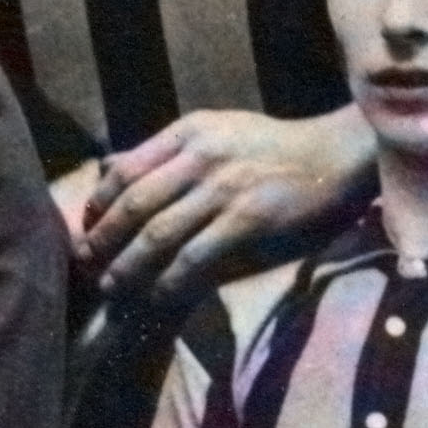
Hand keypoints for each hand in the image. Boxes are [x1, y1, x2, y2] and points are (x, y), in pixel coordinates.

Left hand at [63, 107, 370, 295]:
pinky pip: (195, 258)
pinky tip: (159, 296)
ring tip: (113, 288)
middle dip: (103, 240)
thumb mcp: (217, 131)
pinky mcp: (249, 220)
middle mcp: (202, 155)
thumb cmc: (275, 148)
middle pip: (134, 204)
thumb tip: (109, 169)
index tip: (87, 229)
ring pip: (158, 235)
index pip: (124, 170)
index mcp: (189, 132)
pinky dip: (170, 282)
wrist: (340, 155)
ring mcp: (226, 188)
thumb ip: (167, 152)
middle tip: (87, 266)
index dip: (98, 205)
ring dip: (129, 267)